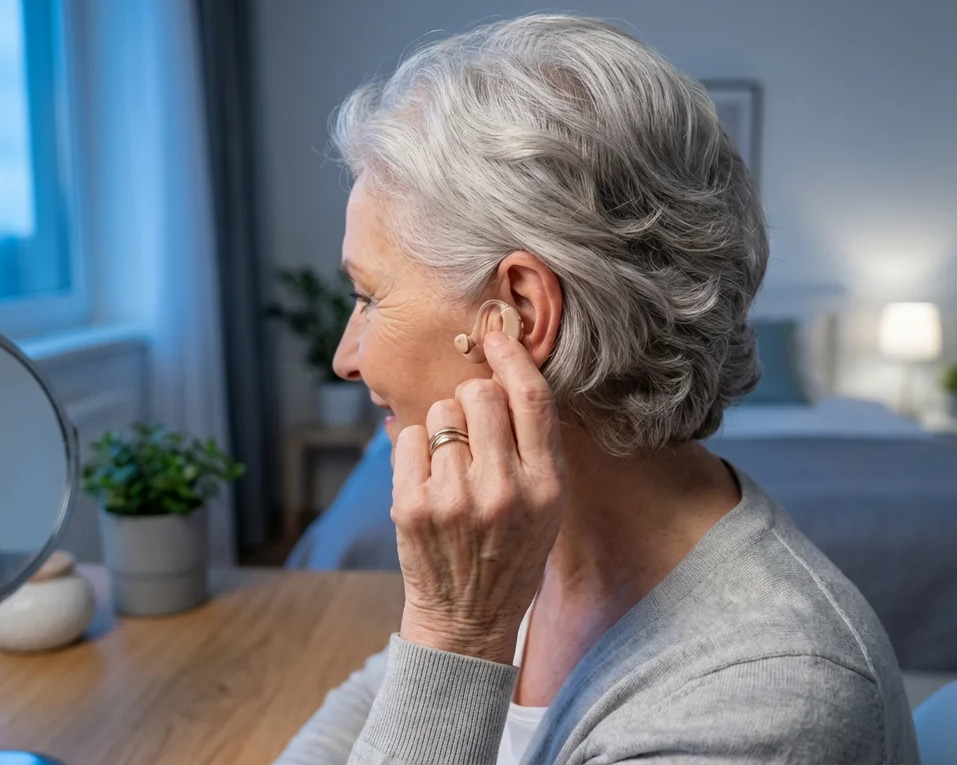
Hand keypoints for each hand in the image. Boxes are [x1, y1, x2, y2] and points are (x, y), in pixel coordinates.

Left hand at [391, 331, 569, 664]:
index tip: (497, 338)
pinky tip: (430, 480)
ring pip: (441, 413)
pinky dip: (415, 449)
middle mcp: (503, 490)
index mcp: (546, 486)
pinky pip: (408, 438)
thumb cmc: (512, 551)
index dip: (512, 358)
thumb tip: (504, 372)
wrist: (468, 617)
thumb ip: (534, 444)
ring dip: (444, 427)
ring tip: (453, 467)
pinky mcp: (412, 507)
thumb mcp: (548, 504)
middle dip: (473, 398)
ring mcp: (454, 499)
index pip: (531, 399)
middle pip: (480, 394)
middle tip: (474, 429)